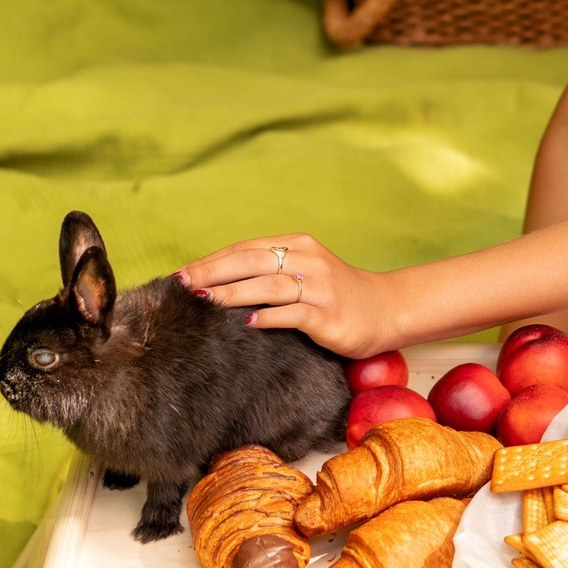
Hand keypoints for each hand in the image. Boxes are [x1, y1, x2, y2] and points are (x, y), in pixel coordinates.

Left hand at [176, 233, 397, 359]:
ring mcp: (320, 287)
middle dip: (212, 273)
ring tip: (203, 301)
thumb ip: (268, 270)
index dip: (211, 260)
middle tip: (181, 285)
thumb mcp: (303, 270)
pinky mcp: (329, 315)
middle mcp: (308, 260)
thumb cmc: (336, 293)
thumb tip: (215, 281)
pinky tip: (247, 322)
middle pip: (251, 261)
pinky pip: (294, 314)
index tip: (181, 274)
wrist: (386, 309)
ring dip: (232, 293)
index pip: (245, 248)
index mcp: (297, 245)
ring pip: (268, 286)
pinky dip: (269, 317)